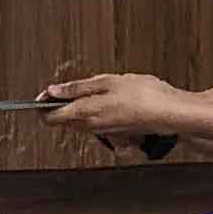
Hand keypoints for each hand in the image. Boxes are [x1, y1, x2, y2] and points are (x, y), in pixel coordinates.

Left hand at [42, 71, 188, 138]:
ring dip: (77, 106)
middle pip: (62, 120)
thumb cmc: (143, 95)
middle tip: (68, 86)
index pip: (48, 118)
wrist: (170, 112)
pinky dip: (92, 109)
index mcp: (84, 114)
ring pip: (77, 120)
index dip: (42, 105)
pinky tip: (107, 97)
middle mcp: (90, 127)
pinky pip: (93, 121)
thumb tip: (52, 91)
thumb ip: (76, 88)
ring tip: (92, 88)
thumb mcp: (106, 82)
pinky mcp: (113, 131)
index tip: (45, 92)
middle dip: (60, 104)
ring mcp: (102, 131)